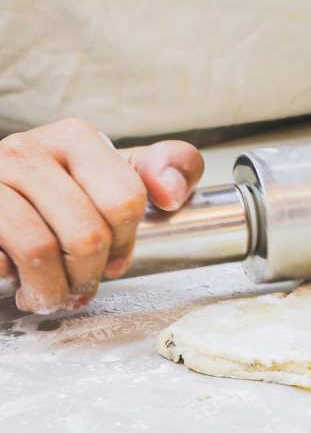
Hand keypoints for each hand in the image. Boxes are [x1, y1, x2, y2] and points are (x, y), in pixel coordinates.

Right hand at [0, 119, 202, 313]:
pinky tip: (14, 279)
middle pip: (86, 233)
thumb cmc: (61, 191)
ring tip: (50, 294)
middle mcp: (29, 151)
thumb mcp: (118, 171)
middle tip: (81, 286)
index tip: (116, 260)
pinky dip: (9, 282)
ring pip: (38, 250)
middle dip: (89, 274)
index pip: (125, 201)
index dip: (126, 243)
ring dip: (50, 288)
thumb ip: (169, 168)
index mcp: (76, 138)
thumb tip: (172, 191)